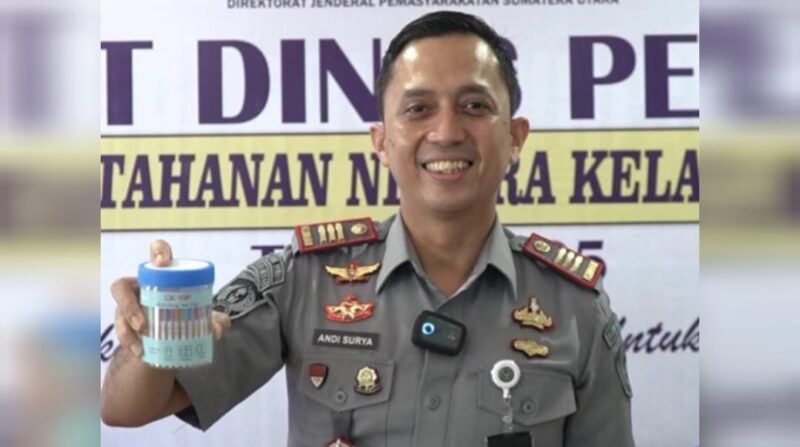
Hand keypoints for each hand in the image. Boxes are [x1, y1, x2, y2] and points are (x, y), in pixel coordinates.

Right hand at [110, 240, 231, 357]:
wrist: (174, 341)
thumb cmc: (188, 316)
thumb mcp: (206, 318)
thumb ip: (217, 321)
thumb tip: (216, 330)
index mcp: (163, 275)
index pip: (157, 252)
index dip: (158, 251)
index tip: (162, 262)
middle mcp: (141, 287)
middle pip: (122, 286)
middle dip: (128, 303)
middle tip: (143, 323)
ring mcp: (129, 305)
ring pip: (119, 311)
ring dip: (126, 327)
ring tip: (142, 338)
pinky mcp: (124, 324)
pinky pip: (120, 330)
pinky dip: (129, 341)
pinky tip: (140, 351)